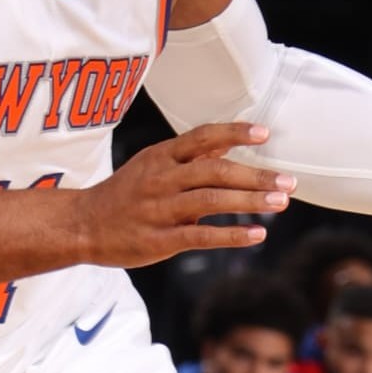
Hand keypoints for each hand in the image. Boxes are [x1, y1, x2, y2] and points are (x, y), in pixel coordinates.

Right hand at [75, 123, 291, 267]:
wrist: (83, 225)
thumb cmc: (125, 193)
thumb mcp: (152, 165)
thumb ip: (190, 157)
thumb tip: (228, 144)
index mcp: (161, 156)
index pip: (202, 137)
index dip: (234, 133)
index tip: (265, 134)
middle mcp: (161, 178)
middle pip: (214, 170)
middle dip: (255, 176)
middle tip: (288, 182)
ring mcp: (160, 209)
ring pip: (212, 201)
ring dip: (250, 201)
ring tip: (280, 204)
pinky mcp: (160, 240)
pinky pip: (201, 235)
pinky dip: (232, 234)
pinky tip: (257, 235)